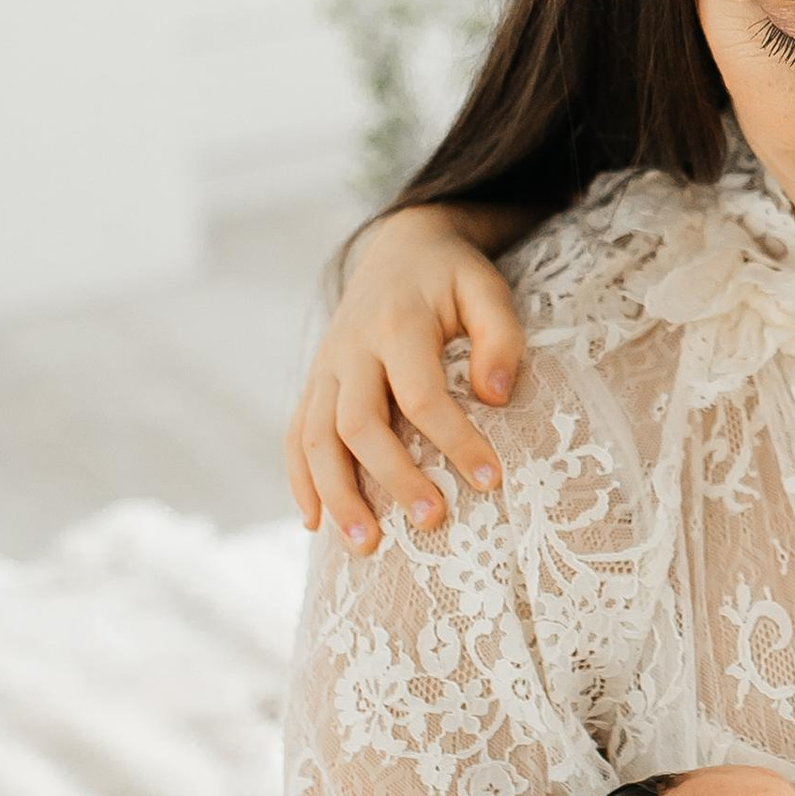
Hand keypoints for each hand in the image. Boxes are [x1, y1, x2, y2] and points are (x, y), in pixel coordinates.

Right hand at [285, 209, 526, 550]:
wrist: (398, 250)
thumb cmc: (452, 278)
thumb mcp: (486, 288)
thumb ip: (500, 336)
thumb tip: (496, 396)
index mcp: (397, 323)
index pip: (421, 394)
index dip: (455, 440)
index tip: (491, 480)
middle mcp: (351, 348)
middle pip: (358, 424)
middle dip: (392, 477)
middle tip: (432, 520)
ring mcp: (325, 368)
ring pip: (314, 438)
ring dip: (337, 495)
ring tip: (367, 545)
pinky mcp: (315, 384)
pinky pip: (294, 436)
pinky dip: (300, 481)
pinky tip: (317, 524)